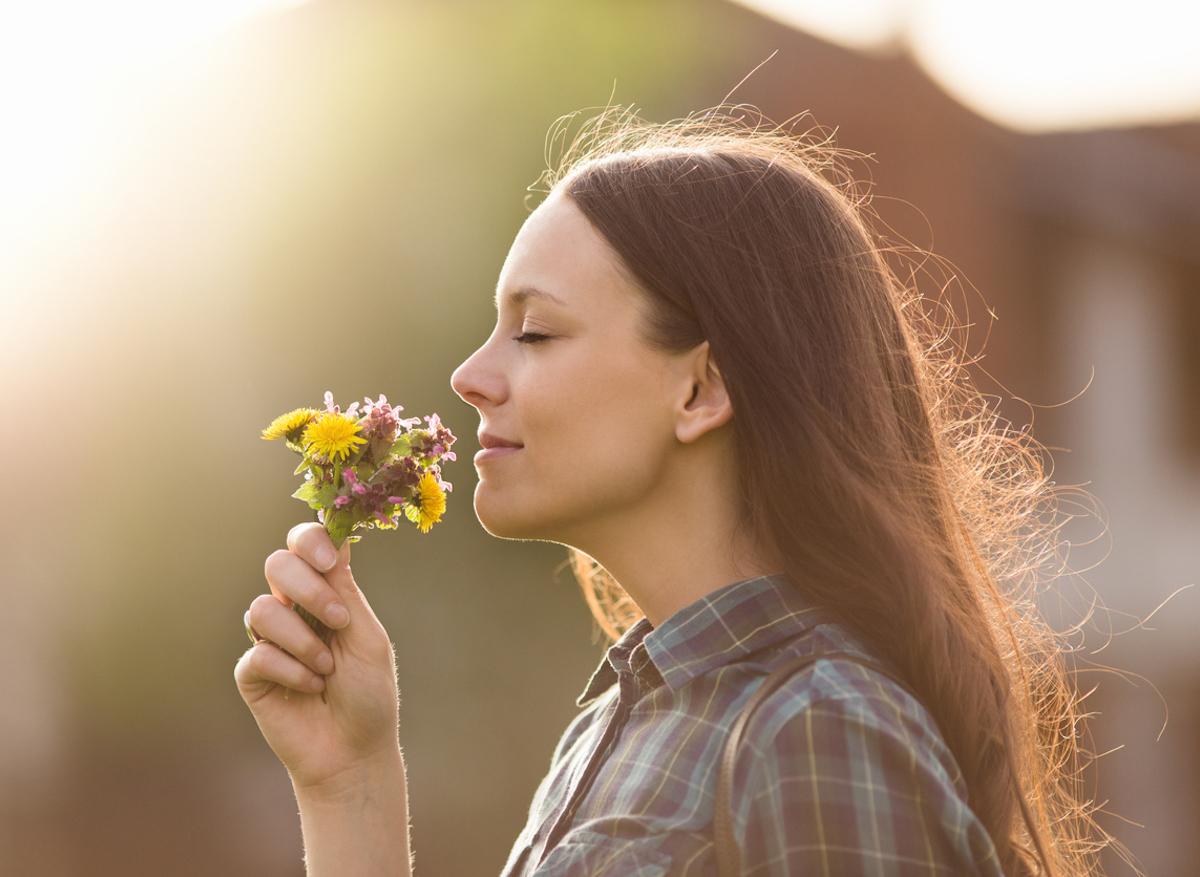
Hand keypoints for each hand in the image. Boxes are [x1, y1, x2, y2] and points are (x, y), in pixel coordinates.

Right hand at [234, 522, 401, 793]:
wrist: (354, 751)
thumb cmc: (368, 693)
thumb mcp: (366, 635)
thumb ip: (345, 588)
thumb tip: (338, 533)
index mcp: (326, 593)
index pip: (305, 544)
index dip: (310, 540)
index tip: (330, 560)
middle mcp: (293, 609)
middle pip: (278, 564)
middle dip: (309, 589)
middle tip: (338, 620)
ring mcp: (269, 640)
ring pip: (262, 609)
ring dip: (304, 641)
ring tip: (326, 669)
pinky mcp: (250, 673)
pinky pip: (258, 653)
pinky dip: (292, 671)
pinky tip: (310, 688)